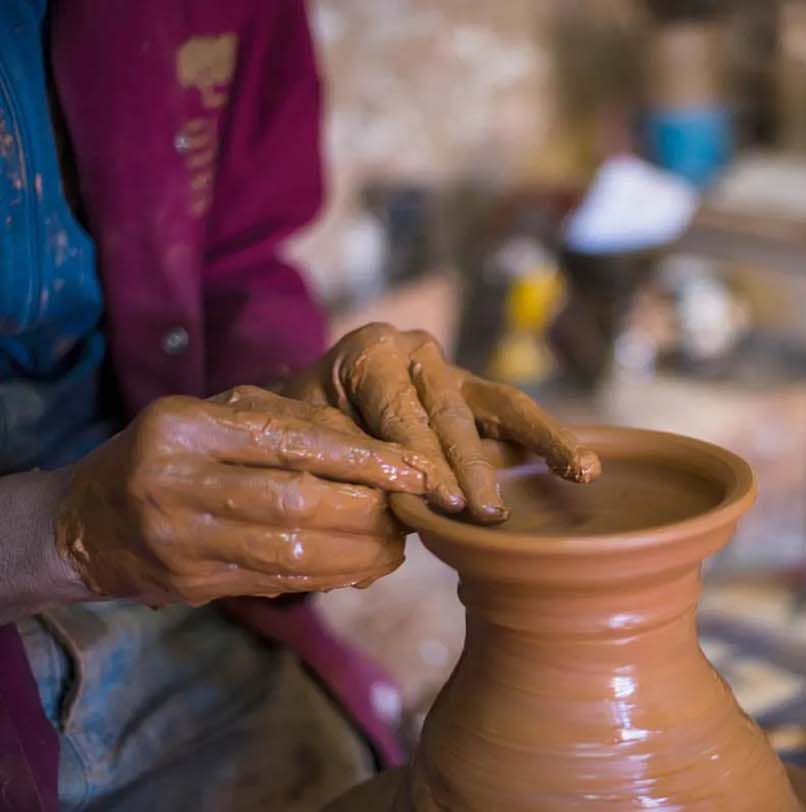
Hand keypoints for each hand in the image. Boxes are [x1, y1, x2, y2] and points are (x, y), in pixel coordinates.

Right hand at [55, 386, 443, 605]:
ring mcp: (179, 540)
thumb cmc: (167, 454)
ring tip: (398, 546)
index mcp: (185, 426)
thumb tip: (377, 446)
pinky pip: (276, 581)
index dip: (363, 459)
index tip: (415, 470)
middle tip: (411, 512)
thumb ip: (289, 421)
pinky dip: (330, 575)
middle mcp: (176, 482)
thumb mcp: (213, 417)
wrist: (80, 524)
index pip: (291, 442)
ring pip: (291, 550)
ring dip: (359, 553)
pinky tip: (363, 567)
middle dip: (369, 511)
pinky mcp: (189, 584)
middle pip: (297, 502)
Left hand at [281, 323, 599, 522]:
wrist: (312, 397)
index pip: (402, 415)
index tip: (444, 503)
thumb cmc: (307, 424)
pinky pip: (516, 417)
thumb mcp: (311, 438)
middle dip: (473, 466)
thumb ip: (348, 466)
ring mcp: (453, 372)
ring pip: (503, 406)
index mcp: (371, 354)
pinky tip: (587, 467)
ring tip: (582, 470)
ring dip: (543, 442)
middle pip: (453, 415)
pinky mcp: (478, 395)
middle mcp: (418, 353)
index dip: (423, 460)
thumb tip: (386, 517)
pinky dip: (550, 442)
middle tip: (489, 511)